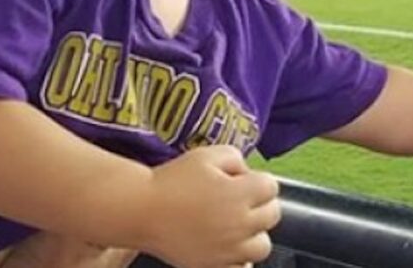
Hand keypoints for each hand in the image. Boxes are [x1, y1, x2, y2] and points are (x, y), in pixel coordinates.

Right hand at [137, 146, 279, 267]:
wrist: (140, 209)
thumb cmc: (171, 180)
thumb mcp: (207, 155)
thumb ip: (236, 159)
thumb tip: (247, 175)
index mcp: (240, 194)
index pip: (272, 187)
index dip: (257, 180)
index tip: (241, 180)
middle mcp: (239, 224)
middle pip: (272, 215)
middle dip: (259, 203)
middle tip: (239, 199)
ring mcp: (227, 249)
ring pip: (262, 246)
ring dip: (254, 233)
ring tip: (235, 224)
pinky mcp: (212, 265)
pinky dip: (238, 258)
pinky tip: (226, 245)